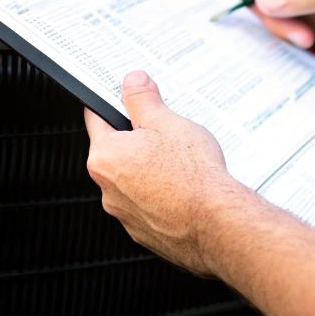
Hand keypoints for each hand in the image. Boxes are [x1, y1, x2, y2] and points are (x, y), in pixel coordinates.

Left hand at [84, 71, 248, 274]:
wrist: (218, 224)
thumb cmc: (192, 176)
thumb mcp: (166, 122)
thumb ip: (143, 99)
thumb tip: (133, 82)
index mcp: (105, 157)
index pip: (96, 120)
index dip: (111, 105)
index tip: (121, 99)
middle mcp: (108, 190)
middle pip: (116, 153)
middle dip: (137, 141)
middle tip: (163, 134)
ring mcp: (126, 215)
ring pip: (133, 182)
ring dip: (149, 171)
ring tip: (180, 165)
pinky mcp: (146, 233)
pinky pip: (149, 206)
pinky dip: (161, 197)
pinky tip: (184, 189)